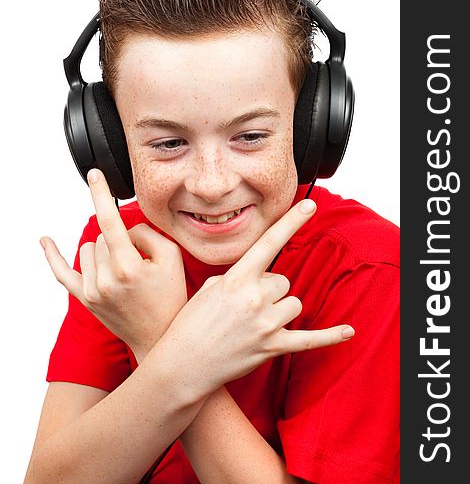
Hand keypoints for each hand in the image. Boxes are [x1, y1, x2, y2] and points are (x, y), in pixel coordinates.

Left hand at [40, 169, 186, 358]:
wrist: (160, 336)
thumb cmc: (170, 297)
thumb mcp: (172, 258)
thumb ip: (146, 234)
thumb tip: (124, 228)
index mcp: (128, 267)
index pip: (109, 220)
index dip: (100, 194)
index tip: (93, 174)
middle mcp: (104, 279)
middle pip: (103, 236)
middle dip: (121, 240)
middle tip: (141, 262)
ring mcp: (91, 291)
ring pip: (89, 248)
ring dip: (105, 250)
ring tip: (126, 271)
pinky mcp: (85, 299)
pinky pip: (62, 273)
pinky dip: (52, 256)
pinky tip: (45, 241)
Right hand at [157, 199, 354, 397]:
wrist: (182, 364)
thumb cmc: (191, 323)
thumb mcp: (210, 288)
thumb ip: (240, 277)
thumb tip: (263, 278)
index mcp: (237, 278)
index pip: (270, 242)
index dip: (292, 221)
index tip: (310, 204)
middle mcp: (255, 297)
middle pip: (283, 281)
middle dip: (270, 290)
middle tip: (246, 306)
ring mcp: (265, 323)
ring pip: (294, 304)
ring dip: (281, 310)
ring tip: (255, 322)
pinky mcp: (272, 348)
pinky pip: (309, 339)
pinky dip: (330, 336)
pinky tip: (348, 330)